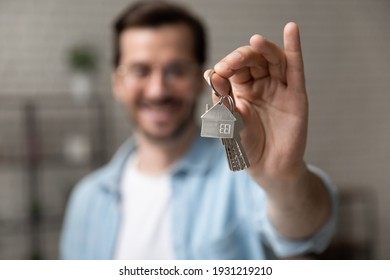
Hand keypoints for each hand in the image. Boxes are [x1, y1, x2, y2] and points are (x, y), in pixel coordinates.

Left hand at [206, 22, 307, 187]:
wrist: (268, 169)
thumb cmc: (247, 147)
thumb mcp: (230, 123)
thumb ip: (223, 100)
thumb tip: (210, 73)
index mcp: (242, 89)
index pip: (235, 68)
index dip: (227, 66)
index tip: (218, 73)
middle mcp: (261, 85)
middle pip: (254, 60)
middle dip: (241, 57)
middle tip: (230, 64)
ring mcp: (280, 88)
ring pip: (273, 60)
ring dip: (264, 48)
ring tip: (255, 41)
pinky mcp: (296, 96)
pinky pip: (295, 69)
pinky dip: (294, 48)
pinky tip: (291, 29)